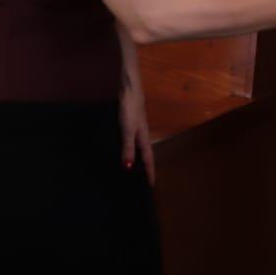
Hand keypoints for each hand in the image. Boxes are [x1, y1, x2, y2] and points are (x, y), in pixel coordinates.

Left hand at [120, 69, 155, 185]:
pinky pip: (131, 141)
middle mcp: (141, 133)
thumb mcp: (128, 129)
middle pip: (145, 153)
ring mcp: (135, 127)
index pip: (148, 158)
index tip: (152, 186)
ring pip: (138, 147)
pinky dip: (130, 149)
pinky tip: (124, 149)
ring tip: (136, 169)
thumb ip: (128, 147)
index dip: (150, 171)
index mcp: (143, 136)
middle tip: (145, 180)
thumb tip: (128, 167)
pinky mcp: (129, 121)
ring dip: (138, 157)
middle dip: (146, 166)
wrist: (128, 88)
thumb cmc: (130, 108)